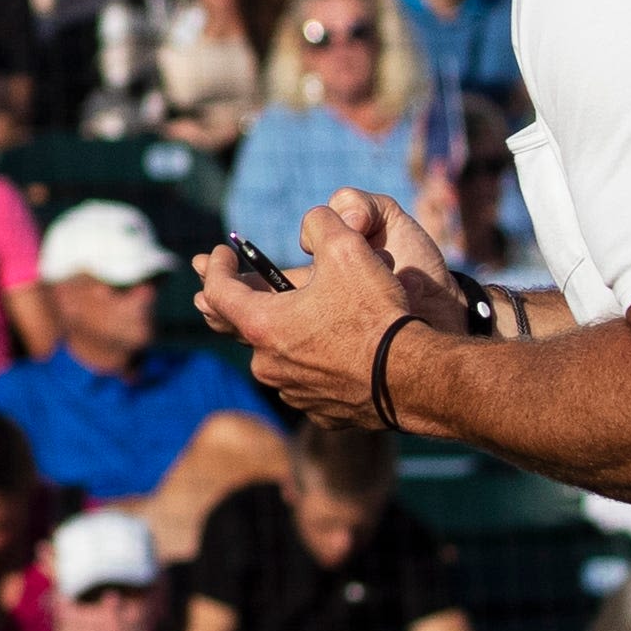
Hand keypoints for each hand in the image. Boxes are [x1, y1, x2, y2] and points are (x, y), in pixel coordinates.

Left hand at [191, 189, 462, 428]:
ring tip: (302, 314)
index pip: (216, 291)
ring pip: (278, 355)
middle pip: (245, 325)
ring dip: (285, 332)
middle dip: (247, 299)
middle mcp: (268, 364)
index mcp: (263, 324)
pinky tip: (333, 350)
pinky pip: (308, 380)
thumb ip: (321, 223)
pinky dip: (312, 361)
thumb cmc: (376, 313)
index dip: (216, 266)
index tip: (221, 251)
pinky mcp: (321, 412)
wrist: (414, 378)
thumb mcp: (348, 248)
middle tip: (245, 280)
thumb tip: (314, 219)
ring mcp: (294, 392)